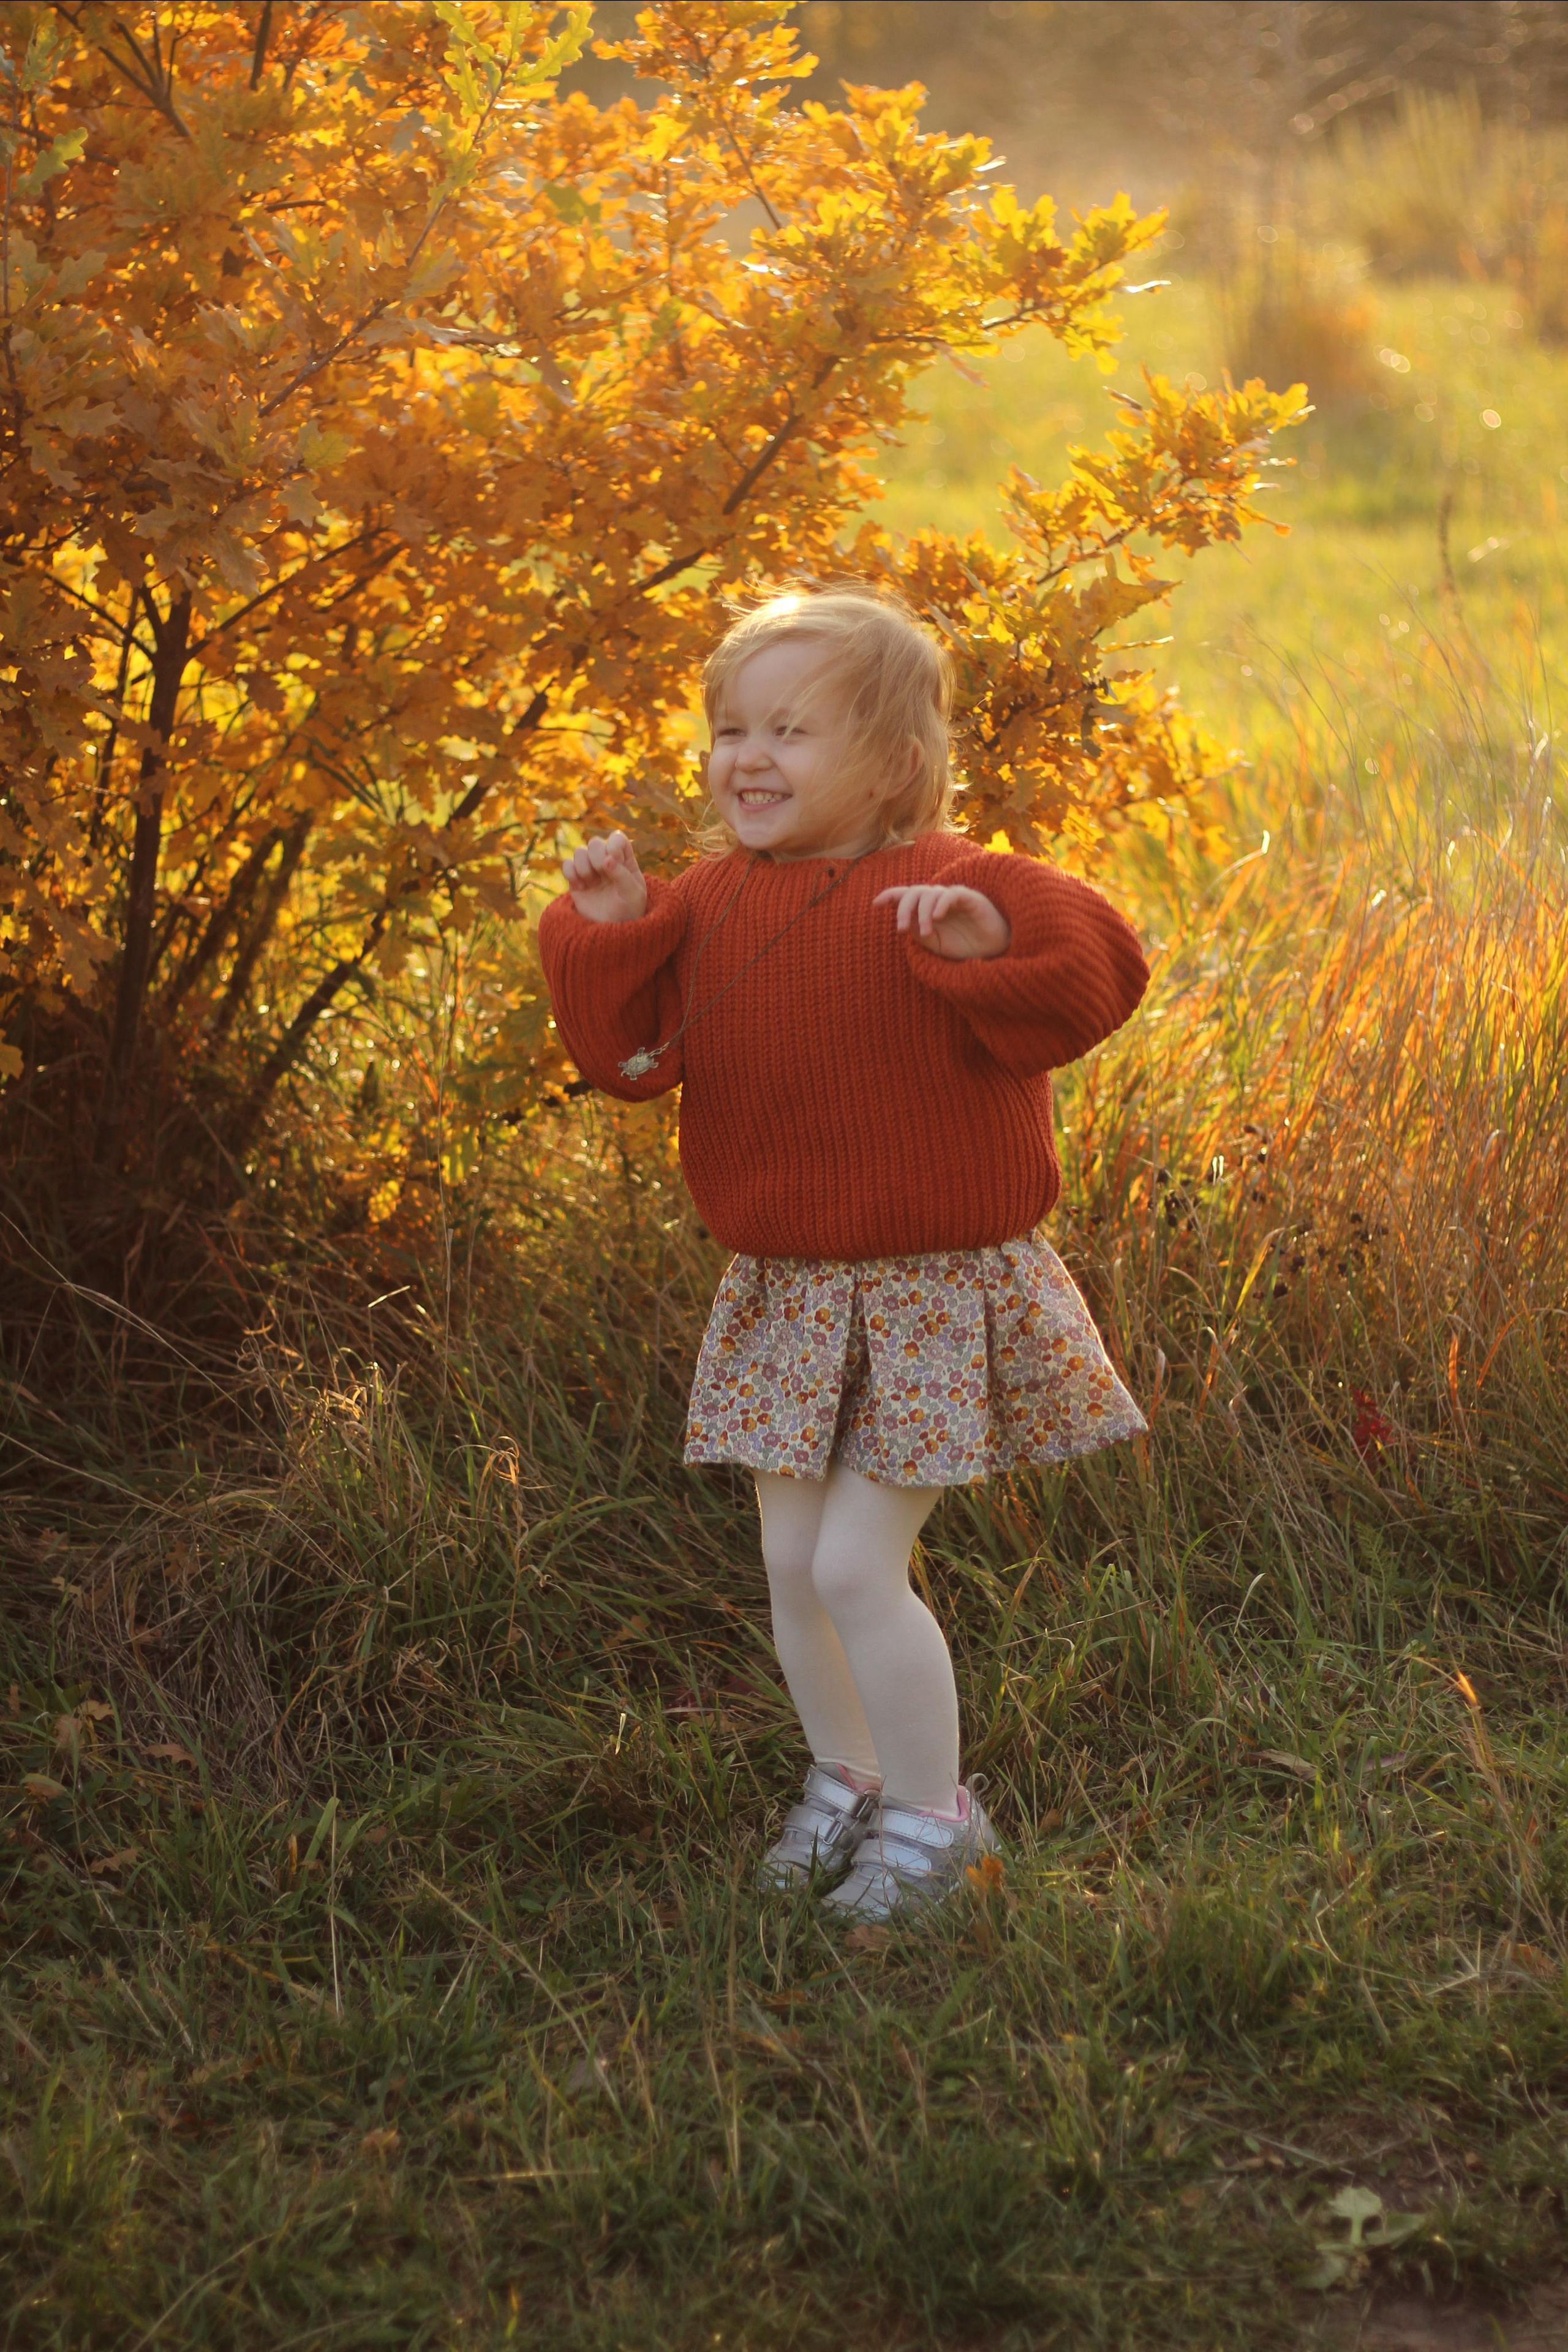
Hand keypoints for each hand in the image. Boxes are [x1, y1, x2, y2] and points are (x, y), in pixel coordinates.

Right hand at [561, 830, 647, 923]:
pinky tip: (580, 887)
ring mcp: (590, 870)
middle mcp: (606, 861)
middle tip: (601, 874)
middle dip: (596, 856)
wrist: (611, 930)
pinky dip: (571, 873)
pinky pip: (566, 865)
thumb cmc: (629, 912)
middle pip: (595, 842)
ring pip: (579, 851)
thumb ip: (623, 875)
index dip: (613, 845)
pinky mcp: (576, 880)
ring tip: (592, 884)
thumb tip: (607, 859)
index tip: (613, 861)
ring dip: (584, 867)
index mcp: (625, 861)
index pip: (617, 838)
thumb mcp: (633, 895)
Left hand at [874, 882, 1010, 960]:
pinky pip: (950, 894)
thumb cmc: (963, 945)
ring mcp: (952, 897)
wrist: (991, 951)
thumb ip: (918, 932)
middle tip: (900, 929)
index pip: (905, 895)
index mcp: (926, 909)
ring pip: (929, 893)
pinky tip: (937, 917)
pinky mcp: (969, 897)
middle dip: (902, 909)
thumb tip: (903, 922)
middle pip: (913, 892)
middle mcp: (937, 900)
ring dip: (922, 913)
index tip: (875, 904)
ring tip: (926, 932)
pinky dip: (940, 904)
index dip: (890, 895)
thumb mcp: (935, 943)